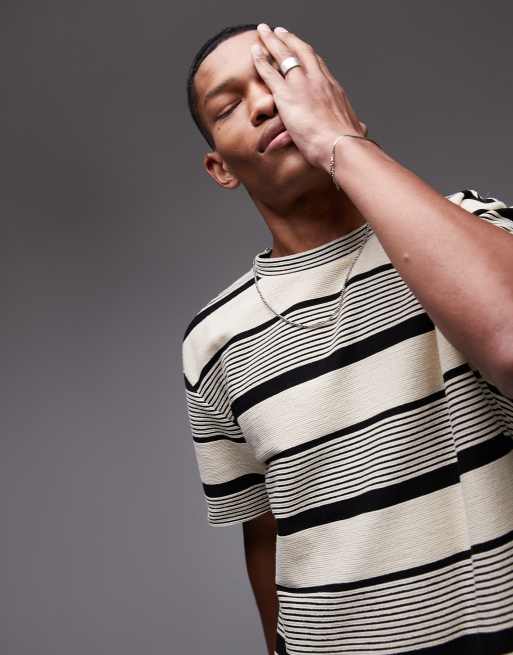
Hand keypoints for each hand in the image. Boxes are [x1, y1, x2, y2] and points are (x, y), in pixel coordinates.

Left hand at [251, 24, 368, 170]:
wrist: (340, 146)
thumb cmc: (347, 144)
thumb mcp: (355, 129)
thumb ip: (356, 126)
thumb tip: (362, 129)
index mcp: (334, 89)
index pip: (320, 65)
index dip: (309, 55)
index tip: (302, 48)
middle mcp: (318, 81)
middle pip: (302, 52)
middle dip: (291, 40)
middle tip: (281, 32)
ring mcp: (302, 85)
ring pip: (284, 56)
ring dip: (272, 41)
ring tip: (264, 31)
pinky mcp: (286, 95)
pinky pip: (269, 72)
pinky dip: (260, 60)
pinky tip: (254, 51)